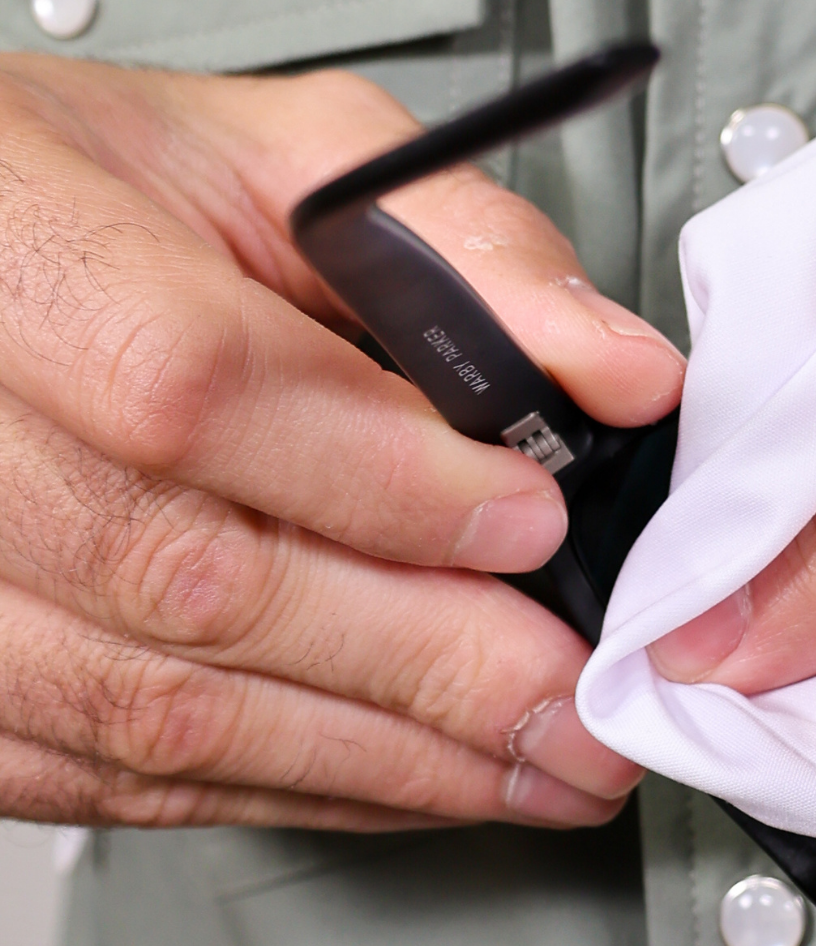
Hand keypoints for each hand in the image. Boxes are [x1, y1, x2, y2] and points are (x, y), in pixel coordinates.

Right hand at [0, 55, 681, 831]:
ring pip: (157, 709)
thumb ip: (474, 250)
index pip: (196, 388)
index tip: (531, 519)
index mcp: (17, 247)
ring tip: (541, 761)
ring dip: (384, 757)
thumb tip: (624, 372)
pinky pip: (117, 775)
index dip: (381, 474)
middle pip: (191, 576)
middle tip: (588, 699)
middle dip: (431, 659)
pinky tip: (414, 777)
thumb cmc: (114, 191)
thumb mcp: (300, 158)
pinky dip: (296, 787)